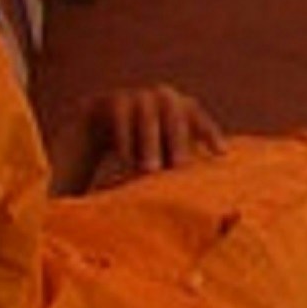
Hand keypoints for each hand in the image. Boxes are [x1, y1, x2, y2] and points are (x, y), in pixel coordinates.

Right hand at [64, 80, 224, 191]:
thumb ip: (179, 178)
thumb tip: (218, 211)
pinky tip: (126, 160)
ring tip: (151, 171)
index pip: (194, 114)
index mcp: (173, 109)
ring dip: (151, 139)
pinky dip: (125, 136)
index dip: (208, 130)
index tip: (221, 154)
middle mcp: (154, 97)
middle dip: (178, 137)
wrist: (84, 142)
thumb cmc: (132, 160)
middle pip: (173, 109)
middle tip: (180, 167)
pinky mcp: (104, 101)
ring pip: (146, 110)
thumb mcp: (157, 167)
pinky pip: (120, 112)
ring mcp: (130, 96)